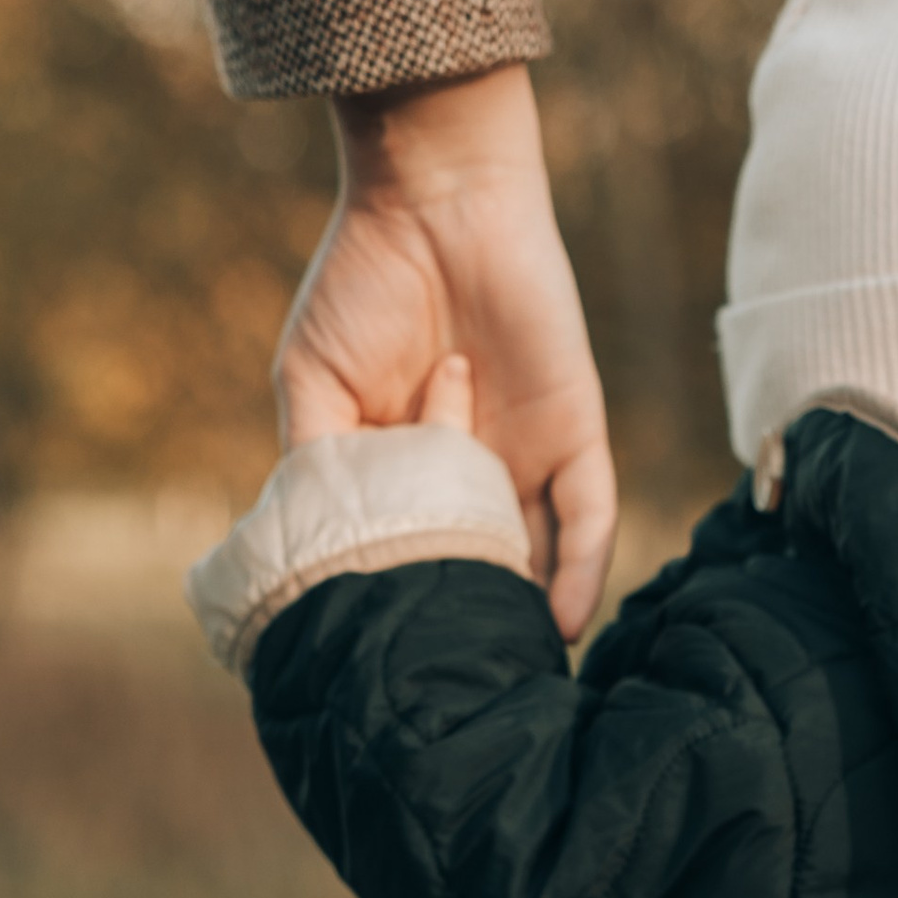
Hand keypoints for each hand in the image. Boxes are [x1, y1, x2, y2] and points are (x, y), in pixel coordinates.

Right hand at [274, 65, 617, 637]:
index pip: (408, 551)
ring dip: (526, 614)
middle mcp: (471, 470)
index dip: (399, 603)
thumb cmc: (366, 281)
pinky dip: (583, 567)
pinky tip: (564, 621)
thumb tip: (308, 549)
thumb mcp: (313, 382)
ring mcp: (526, 453)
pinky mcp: (577, 430)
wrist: (436, 199)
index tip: (381, 668)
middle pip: (477, 567)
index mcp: (406, 462)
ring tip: (513, 683)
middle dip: (470, 625)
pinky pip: (590, 514)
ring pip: (537, 555)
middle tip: (456, 697)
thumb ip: (318, 462)